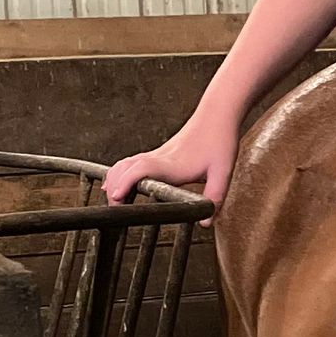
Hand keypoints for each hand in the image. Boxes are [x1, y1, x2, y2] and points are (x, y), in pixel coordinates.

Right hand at [102, 108, 240, 210]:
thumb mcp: (223, 172)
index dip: (126, 182)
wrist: (217, 114)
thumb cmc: (220, 140)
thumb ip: (215, 197)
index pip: (141, 170)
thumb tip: (205, 222)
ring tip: (112, 200)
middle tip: (114, 209)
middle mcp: (159, 158)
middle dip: (115, 188)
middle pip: (126, 169)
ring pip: (125, 164)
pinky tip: (115, 182)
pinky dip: (119, 172)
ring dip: (114, 179)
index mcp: (172, 165)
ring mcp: (157, 154)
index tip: (115, 196)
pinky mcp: (158, 153)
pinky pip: (131, 162)